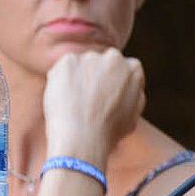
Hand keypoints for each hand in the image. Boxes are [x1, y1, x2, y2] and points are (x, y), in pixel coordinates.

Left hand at [43, 49, 145, 165]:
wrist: (83, 137)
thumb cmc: (109, 132)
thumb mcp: (134, 115)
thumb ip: (132, 94)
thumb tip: (128, 86)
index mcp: (134, 68)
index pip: (122, 69)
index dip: (112, 84)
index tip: (104, 97)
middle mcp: (114, 57)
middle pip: (101, 63)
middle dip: (95, 76)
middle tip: (87, 100)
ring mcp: (90, 58)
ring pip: (81, 66)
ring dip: (77, 78)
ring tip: (74, 104)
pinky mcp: (68, 62)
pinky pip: (63, 69)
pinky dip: (60, 81)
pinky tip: (63, 100)